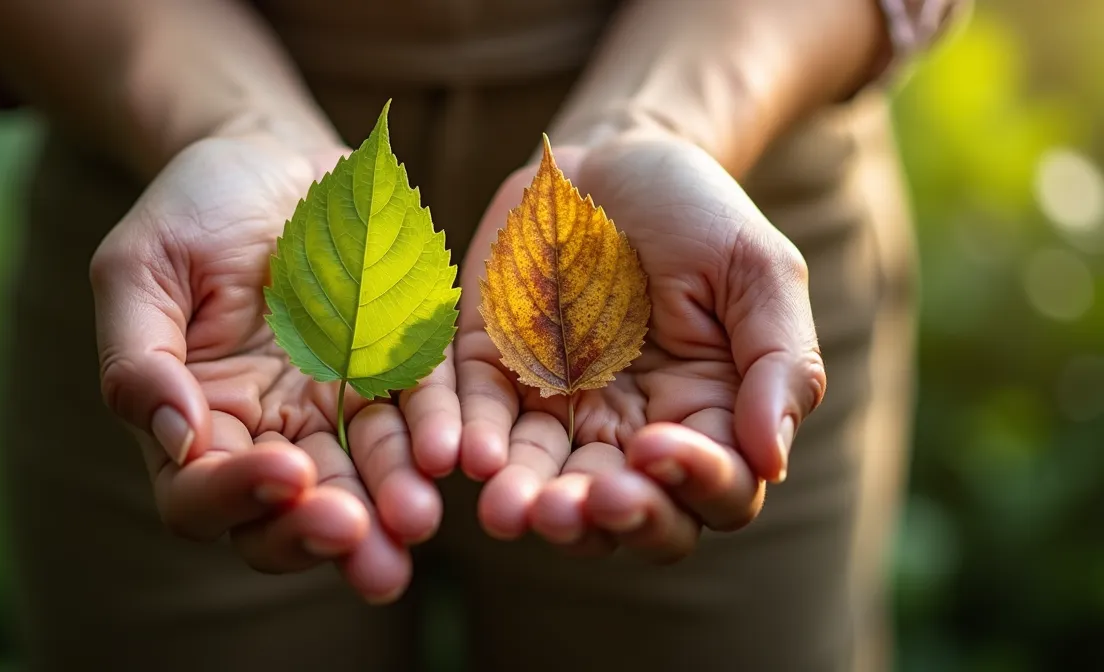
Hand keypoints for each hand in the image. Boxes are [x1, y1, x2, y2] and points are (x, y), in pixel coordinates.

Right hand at [90, 135, 458, 602]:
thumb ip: (140, 357)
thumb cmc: (192, 210)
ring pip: (363, 480)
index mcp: (193, 421)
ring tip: (417, 518)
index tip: (286, 473)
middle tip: (361, 537)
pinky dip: (434, 435)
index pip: (200, 494)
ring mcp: (335, 410)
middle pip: (287, 514)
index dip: (238, 497)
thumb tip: (178, 439)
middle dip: (323, 532)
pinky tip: (452, 451)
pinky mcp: (395, 374)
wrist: (272, 156)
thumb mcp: (140, 266)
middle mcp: (266, 434)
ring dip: (388, 503)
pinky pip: (419, 413)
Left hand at [456, 132, 825, 560]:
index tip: (658, 448)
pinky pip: (471, 418)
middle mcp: (631, 434)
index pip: (713, 491)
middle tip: (569, 506)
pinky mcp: (490, 374)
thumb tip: (773, 461)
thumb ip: (778, 363)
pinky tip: (454, 453)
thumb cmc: (699, 215)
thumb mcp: (758, 272)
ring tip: (507, 508)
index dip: (690, 484)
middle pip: (623, 510)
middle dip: (598, 517)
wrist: (611, 159)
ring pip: (543, 483)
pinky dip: (461, 437)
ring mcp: (558, 411)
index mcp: (707, 419)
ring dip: (526, 498)